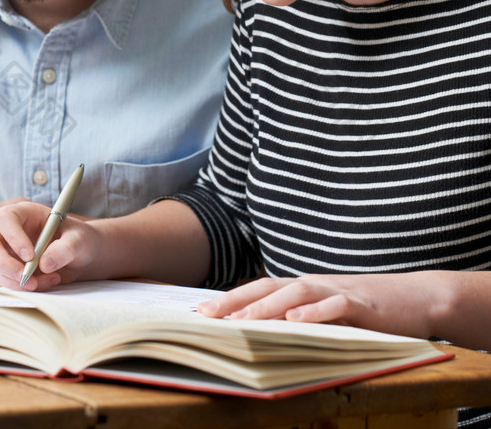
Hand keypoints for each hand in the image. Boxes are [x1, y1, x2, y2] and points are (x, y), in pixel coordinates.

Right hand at [0, 200, 98, 289]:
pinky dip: (15, 287)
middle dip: (1, 263)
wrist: (79, 257)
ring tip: (41, 282)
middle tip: (25, 278)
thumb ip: (66, 249)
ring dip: (10, 279)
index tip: (30, 256)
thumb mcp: (79, 241)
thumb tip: (46, 264)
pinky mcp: (3, 267)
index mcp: (25, 212)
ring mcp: (2, 248)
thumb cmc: (78, 240)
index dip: (12, 236)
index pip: (5, 217)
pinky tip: (39, 284)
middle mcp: (8, 229)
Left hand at [196, 273, 439, 339]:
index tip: (202, 311)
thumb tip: (265, 334)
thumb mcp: (331, 314)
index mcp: (306, 289)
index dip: (232, 298)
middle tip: (208, 316)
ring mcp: (339, 292)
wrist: (418, 298)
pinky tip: (296, 321)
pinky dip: (315, 312)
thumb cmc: (371, 311)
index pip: (262, 288)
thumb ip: (303, 320)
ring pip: (296, 294)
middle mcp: (317, 285)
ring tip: (241, 319)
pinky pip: (335, 306)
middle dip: (237, 301)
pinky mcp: (363, 305)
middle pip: (270, 287)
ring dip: (267, 306)